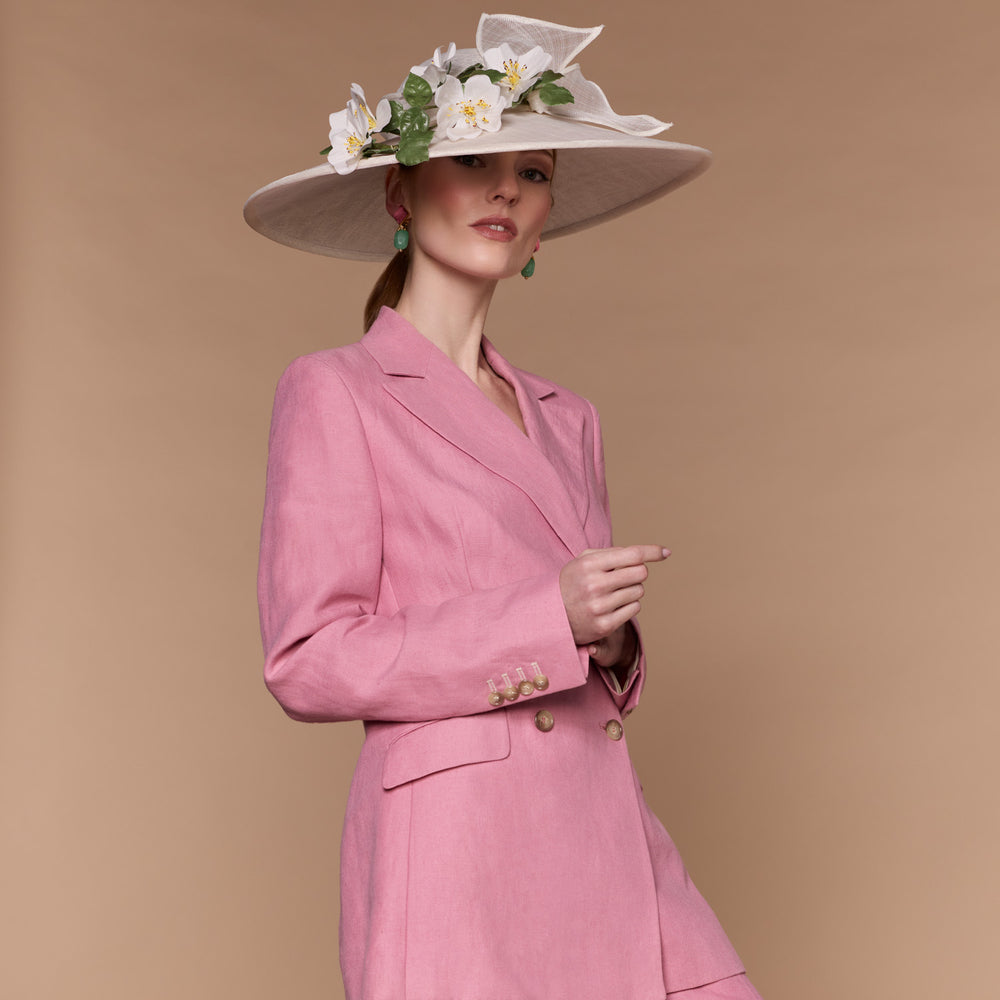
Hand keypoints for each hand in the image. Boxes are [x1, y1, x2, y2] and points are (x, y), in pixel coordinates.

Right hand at [559, 545, 668, 659]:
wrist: (550, 615)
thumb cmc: (574, 581)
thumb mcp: (584, 560)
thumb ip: (614, 553)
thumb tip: (656, 553)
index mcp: (590, 564)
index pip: (632, 555)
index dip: (652, 552)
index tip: (666, 552)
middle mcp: (595, 585)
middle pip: (640, 573)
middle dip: (637, 573)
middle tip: (624, 576)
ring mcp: (599, 607)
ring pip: (639, 591)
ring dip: (632, 590)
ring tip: (614, 592)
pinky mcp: (604, 625)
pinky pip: (634, 609)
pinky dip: (629, 605)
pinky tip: (613, 605)